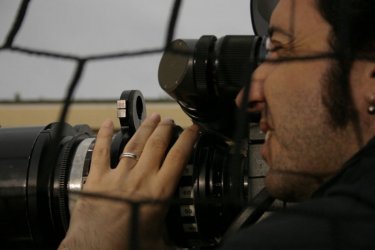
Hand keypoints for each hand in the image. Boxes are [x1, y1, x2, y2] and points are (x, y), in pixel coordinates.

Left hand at [59, 113, 198, 249]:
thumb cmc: (126, 248)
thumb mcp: (160, 242)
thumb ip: (175, 238)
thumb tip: (188, 244)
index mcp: (158, 192)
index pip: (178, 157)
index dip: (188, 139)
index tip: (193, 129)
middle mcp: (140, 178)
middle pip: (157, 144)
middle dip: (166, 128)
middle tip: (171, 120)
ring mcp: (118, 175)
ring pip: (134, 142)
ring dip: (145, 127)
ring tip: (153, 117)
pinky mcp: (97, 178)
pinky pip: (100, 151)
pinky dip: (103, 135)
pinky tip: (106, 122)